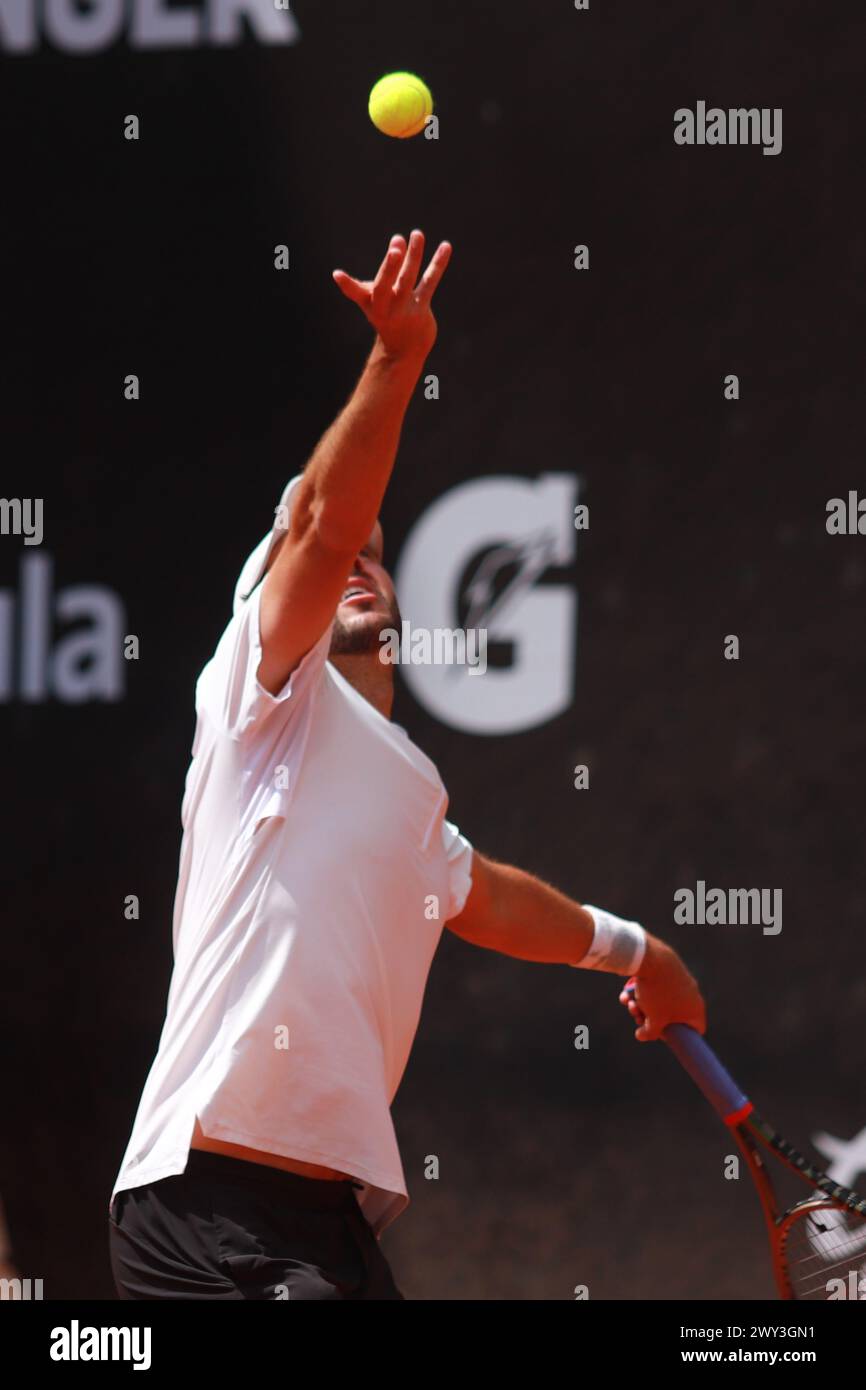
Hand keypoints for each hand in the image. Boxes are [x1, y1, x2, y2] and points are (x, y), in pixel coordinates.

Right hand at [332, 230, 451, 361]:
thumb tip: (371, 255)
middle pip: (385, 285)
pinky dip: (438, 263)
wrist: (404, 350)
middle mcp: (385, 308)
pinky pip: (429, 282)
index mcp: (370, 303)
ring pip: (408, 279)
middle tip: (396, 243)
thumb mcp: (373, 301)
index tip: (337, 274)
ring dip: (414, 255)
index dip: (346, 284)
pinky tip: (445, 246)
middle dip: (390, 266)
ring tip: (417, 233)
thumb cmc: (386, 318)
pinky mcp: (421, 309)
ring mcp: (404, 309)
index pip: (355, 293)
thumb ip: (374, 278)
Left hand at [618, 936, 705, 1041]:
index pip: (696, 1029)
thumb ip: (650, 1033)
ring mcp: (681, 980)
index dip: (680, 1037)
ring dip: (643, 1005)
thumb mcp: (653, 1020)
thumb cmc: (656, 993)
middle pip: (671, 1016)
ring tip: (629, 1002)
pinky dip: (643, 991)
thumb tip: (642, 1035)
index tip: (664, 1035)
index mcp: (696, 1008)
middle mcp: (692, 994)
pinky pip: (657, 986)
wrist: (650, 958)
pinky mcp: (669, 969)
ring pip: (660, 1001)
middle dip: (651, 1018)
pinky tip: (626, 993)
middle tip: (637, 1016)